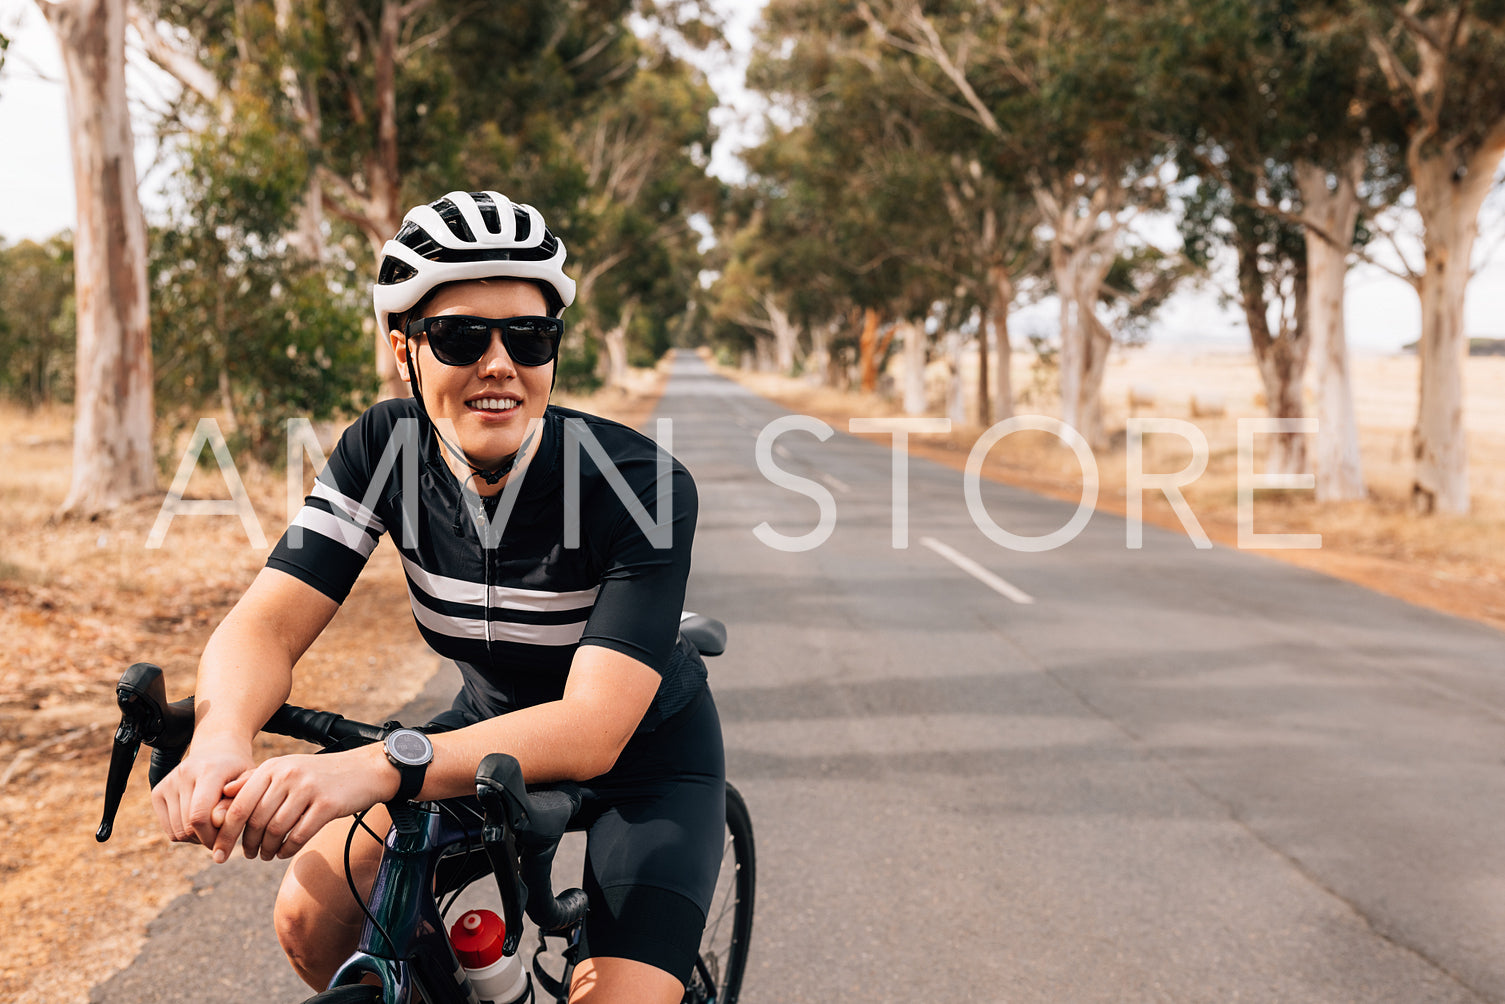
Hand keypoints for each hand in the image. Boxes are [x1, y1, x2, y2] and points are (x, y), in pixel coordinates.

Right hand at [152, 735, 253, 850]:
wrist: (217, 750)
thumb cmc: (238, 772)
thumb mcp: (250, 782)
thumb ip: (239, 801)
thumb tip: (219, 820)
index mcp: (210, 770)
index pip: (200, 815)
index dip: (211, 836)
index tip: (226, 839)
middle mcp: (184, 773)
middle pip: (188, 827)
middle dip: (206, 838)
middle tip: (222, 833)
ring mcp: (168, 782)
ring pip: (177, 832)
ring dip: (196, 838)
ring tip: (212, 827)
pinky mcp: (158, 792)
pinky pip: (169, 830)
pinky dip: (184, 835)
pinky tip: (199, 824)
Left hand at [213, 744, 399, 862]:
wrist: (366, 770)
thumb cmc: (321, 774)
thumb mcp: (286, 770)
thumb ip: (254, 781)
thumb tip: (223, 795)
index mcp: (273, 767)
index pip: (239, 805)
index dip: (226, 833)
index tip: (219, 852)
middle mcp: (288, 775)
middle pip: (256, 821)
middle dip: (248, 844)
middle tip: (248, 855)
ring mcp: (308, 789)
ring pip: (276, 830)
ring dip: (268, 849)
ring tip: (267, 854)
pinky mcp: (327, 805)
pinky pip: (299, 835)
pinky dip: (288, 849)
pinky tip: (284, 852)